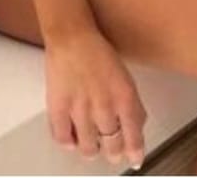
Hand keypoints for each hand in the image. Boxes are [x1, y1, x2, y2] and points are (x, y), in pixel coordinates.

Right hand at [44, 26, 147, 168]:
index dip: (134, 152)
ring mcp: (80, 109)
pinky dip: (68, 143)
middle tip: (113, 153)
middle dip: (114, 153)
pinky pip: (63, 139)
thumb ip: (133, 104)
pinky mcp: (58, 108)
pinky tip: (72, 138)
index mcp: (124, 97)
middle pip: (112, 146)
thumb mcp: (125, 77)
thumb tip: (137, 126)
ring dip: (92, 150)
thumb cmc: (98, 52)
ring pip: (88, 148)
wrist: (72, 37)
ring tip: (92, 146)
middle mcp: (104, 106)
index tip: (135, 159)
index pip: (134, 137)